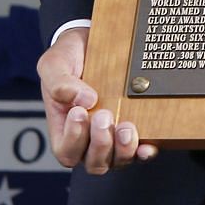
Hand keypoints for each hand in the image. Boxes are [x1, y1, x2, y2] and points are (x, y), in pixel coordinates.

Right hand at [37, 27, 151, 172]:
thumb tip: (86, 101)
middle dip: (99, 143)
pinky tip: (148, 146)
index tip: (78, 112)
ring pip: (118, 161)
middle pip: (94, 163)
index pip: (67, 151)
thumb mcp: (55, 64)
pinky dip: (145, 152)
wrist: (94, 42)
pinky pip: (141, 152)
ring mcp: (114, 137)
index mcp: (65, 129)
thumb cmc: (70, 57)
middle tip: (104, 116)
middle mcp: (90, 139)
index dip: (73, 138)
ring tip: (126, 126)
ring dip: (122, 149)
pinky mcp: (136, 130)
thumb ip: (60, 83)